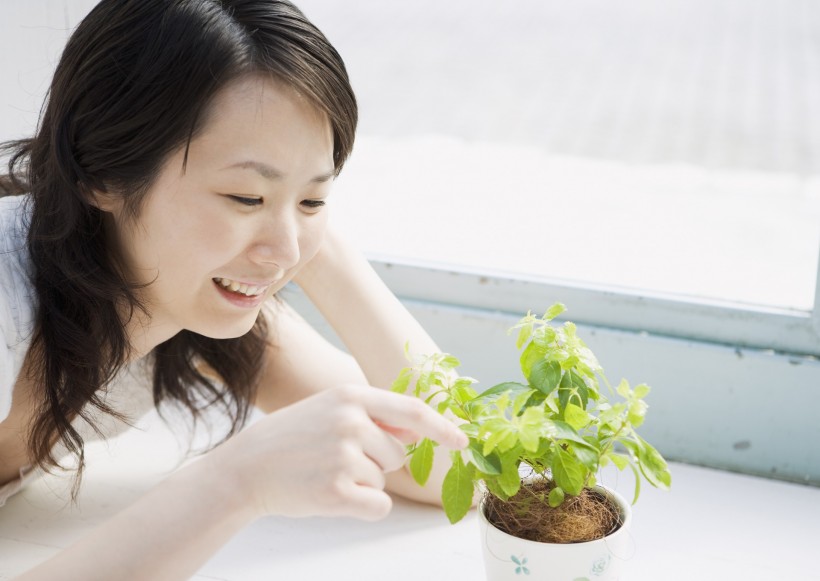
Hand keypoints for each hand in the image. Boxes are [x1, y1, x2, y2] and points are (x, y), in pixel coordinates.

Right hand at [209, 385, 466, 520]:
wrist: (246, 468)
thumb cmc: (291, 440)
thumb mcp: (329, 411)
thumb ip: (375, 418)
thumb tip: (417, 433)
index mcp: (350, 396)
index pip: (411, 410)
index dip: (442, 427)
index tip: (463, 441)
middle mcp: (351, 421)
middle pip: (399, 454)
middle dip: (377, 462)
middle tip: (335, 458)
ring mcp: (343, 456)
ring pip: (386, 480)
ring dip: (364, 483)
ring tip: (326, 472)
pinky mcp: (337, 491)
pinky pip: (379, 505)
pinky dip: (363, 507)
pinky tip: (331, 495)